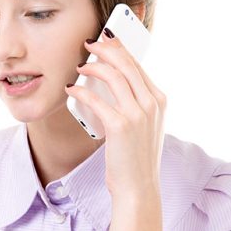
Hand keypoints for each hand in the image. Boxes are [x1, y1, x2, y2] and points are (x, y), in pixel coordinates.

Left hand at [65, 27, 166, 200]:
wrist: (138, 187)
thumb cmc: (136, 158)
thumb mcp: (143, 126)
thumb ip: (134, 105)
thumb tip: (112, 85)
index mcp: (159, 101)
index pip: (138, 66)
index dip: (119, 50)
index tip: (104, 42)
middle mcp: (152, 104)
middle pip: (126, 64)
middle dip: (105, 50)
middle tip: (88, 45)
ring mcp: (138, 114)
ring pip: (113, 77)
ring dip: (92, 67)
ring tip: (79, 66)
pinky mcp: (120, 126)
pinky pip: (96, 99)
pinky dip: (81, 91)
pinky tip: (71, 90)